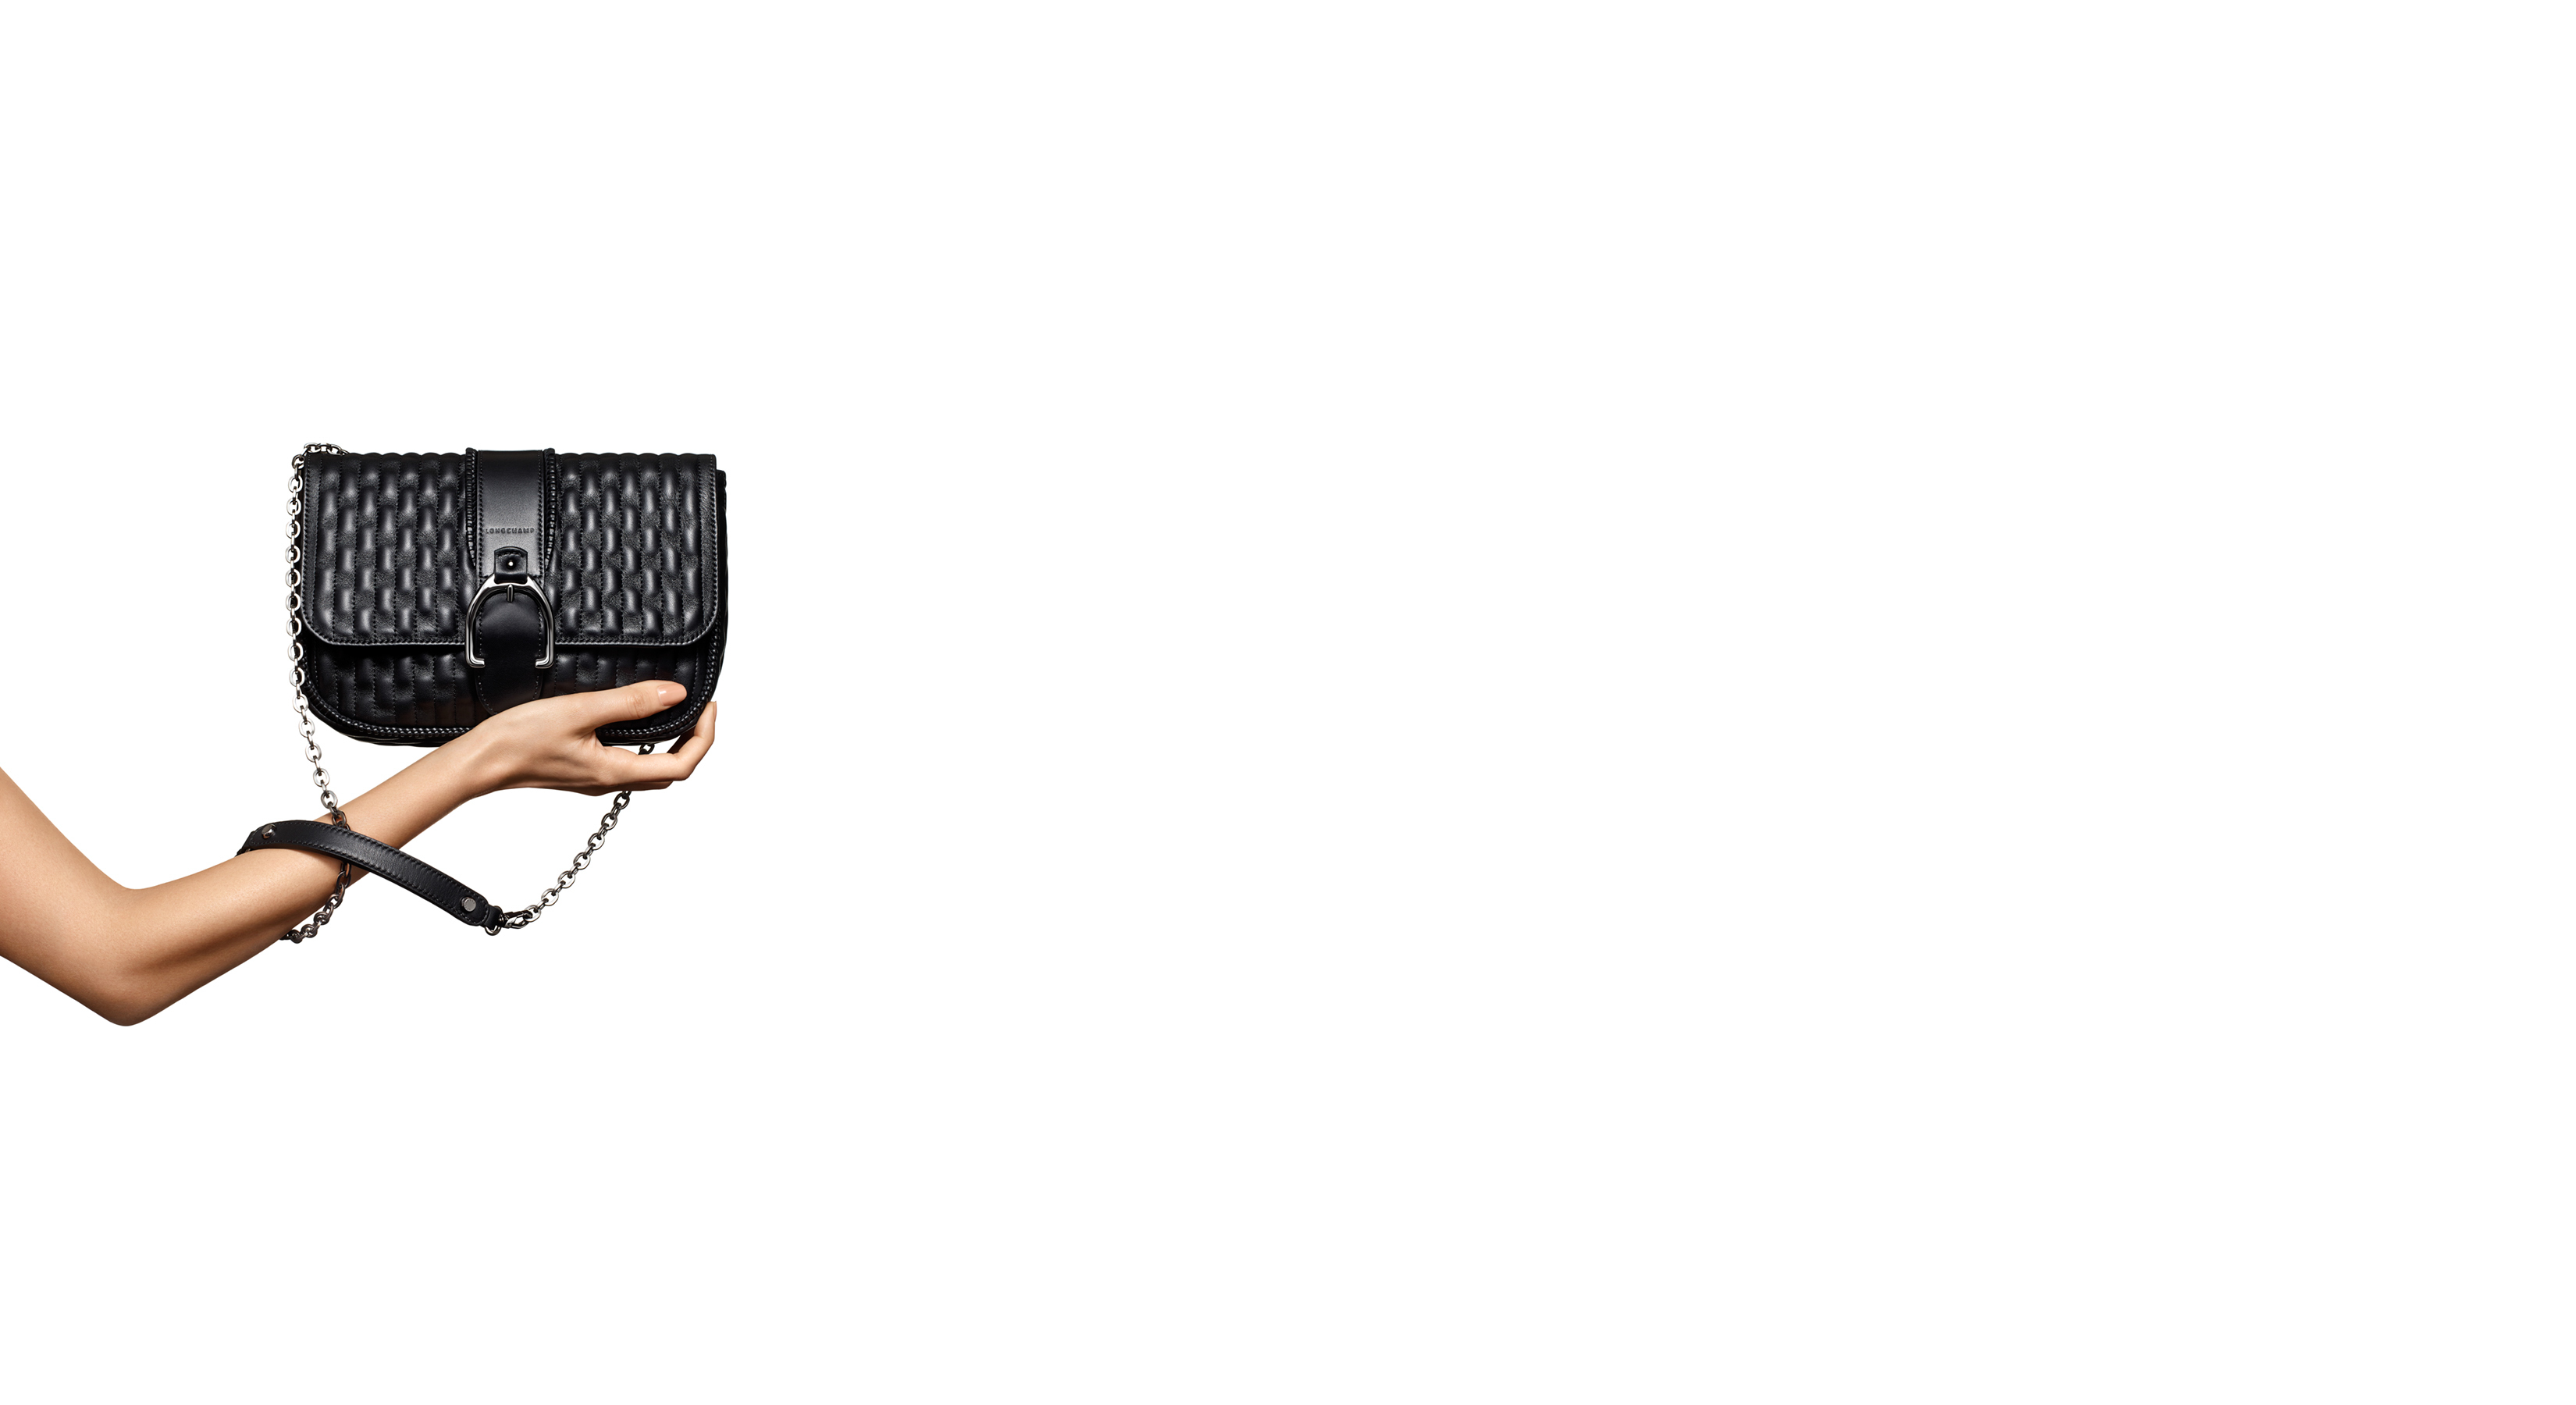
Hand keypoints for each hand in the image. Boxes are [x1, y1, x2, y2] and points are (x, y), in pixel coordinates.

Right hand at [453, 683, 720, 796]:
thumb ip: (629, 703)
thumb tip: (674, 694)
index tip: (708, 706)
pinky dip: (642, 743)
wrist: (477, 762)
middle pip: (670, 771)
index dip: (704, 737)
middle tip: (699, 709)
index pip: (682, 765)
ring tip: (674, 711)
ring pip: (648, 769)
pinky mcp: (580, 771)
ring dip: (669, 744)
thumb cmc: (518, 740)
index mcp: (616, 772)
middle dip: (693, 742)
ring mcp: (595, 778)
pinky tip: (631, 721)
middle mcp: (609, 781)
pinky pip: (624, 763)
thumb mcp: (580, 711)